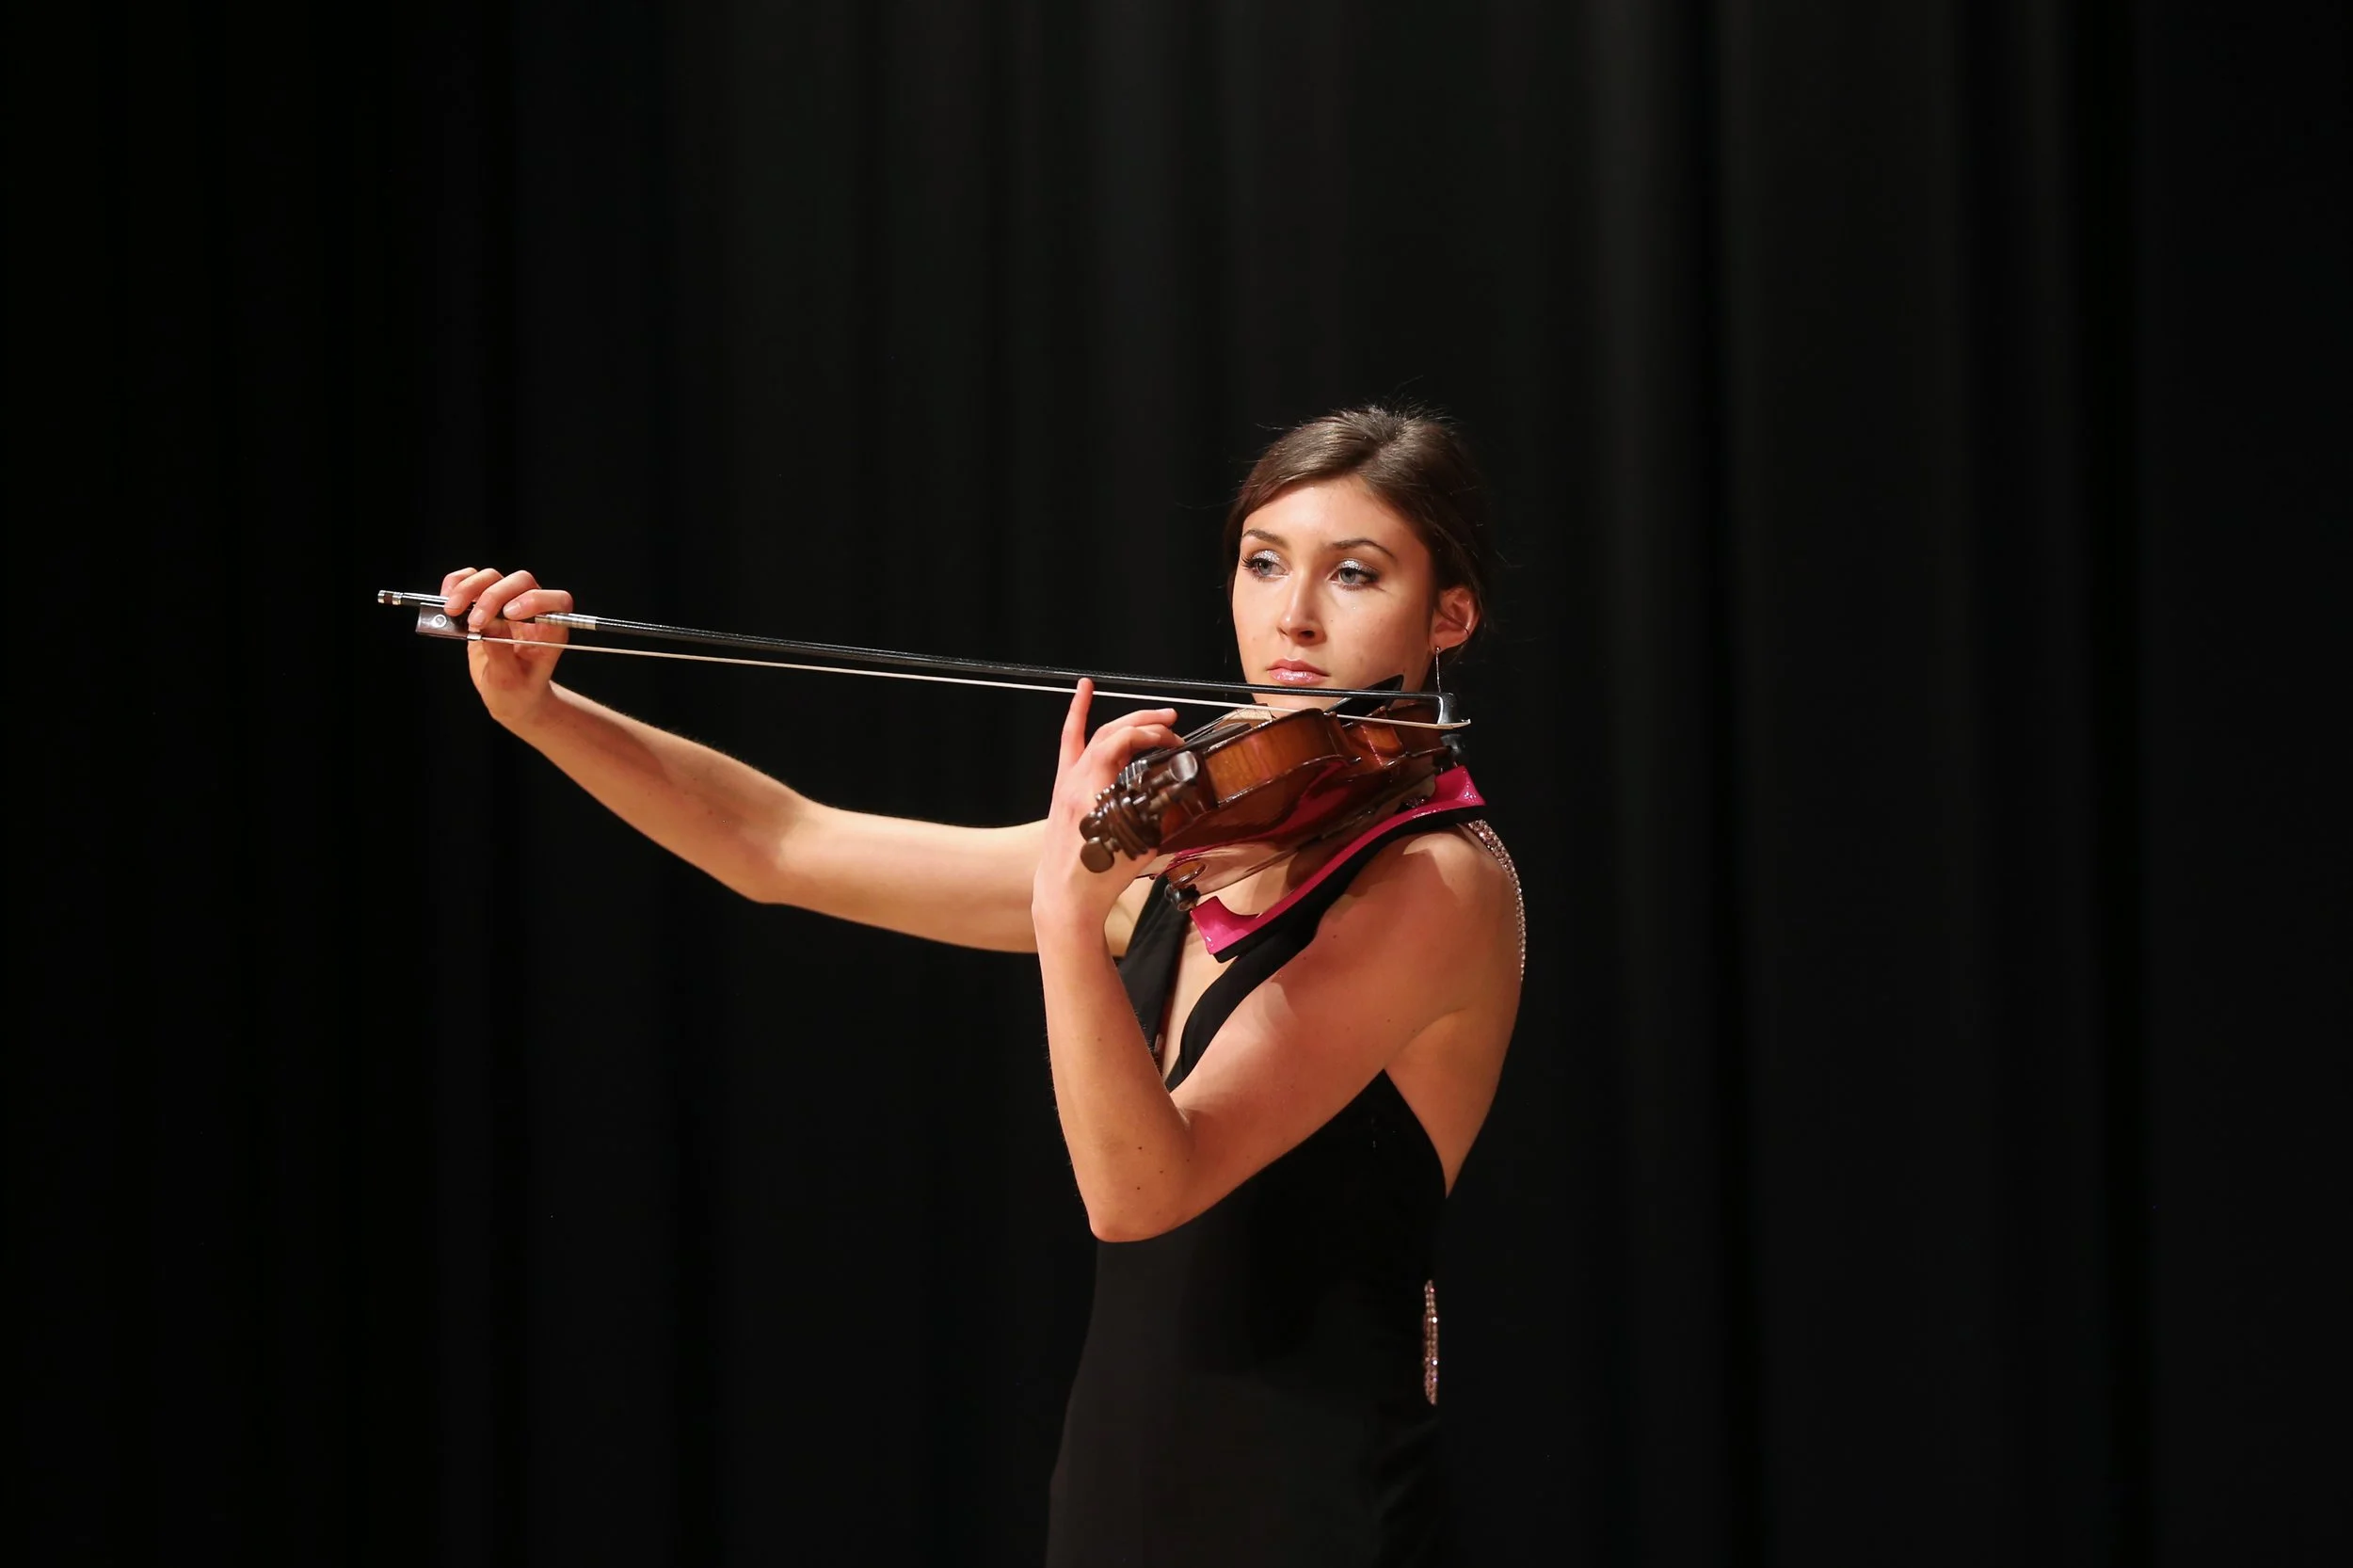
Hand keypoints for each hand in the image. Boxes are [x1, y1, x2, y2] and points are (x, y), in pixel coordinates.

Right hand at [439, 566, 572, 730]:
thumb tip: (489, 625)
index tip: (510, 614)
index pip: (557, 602)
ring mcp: (509, 603)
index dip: (536, 600)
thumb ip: (501, 653)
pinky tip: (447, 599)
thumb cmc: (517, 692)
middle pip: (520, 582)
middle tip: (475, 623)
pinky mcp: (486, 603)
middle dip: (494, 597)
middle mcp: (534, 612)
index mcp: (551, 631)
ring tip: (452, 611)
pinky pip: (472, 579)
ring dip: (469, 589)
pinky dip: (457, 583)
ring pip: (494, 577)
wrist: (508, 695)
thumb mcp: (509, 681)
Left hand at [1033, 679, 1180, 939]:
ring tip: (1152, 717)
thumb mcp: (1141, 845)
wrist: (1066, 896)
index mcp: (1093, 791)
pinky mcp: (1064, 788)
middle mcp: (1076, 780)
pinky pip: (1070, 743)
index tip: (1174, 743)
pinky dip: (1078, 714)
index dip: (1152, 734)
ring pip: (1096, 735)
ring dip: (1125, 721)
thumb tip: (1179, 792)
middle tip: (1172, 724)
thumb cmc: (1100, 877)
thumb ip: (1159, 814)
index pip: (1123, 742)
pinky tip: (1084, 690)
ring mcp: (1067, 782)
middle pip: (1112, 733)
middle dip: (1146, 722)